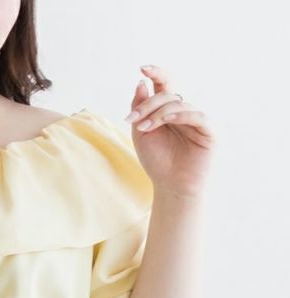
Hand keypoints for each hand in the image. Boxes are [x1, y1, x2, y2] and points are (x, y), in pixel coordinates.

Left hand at [124, 64, 216, 199]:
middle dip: (147, 104)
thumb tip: (142, 83)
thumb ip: (140, 109)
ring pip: (178, 104)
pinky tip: (166, 121)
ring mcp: (196, 120)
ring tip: (144, 128)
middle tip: (132, 119)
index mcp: (167, 110)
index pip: (164, 85)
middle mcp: (183, 112)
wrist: (170, 186)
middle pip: (167, 95)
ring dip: (158, 113)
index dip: (156, 74)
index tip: (142, 68)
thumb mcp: (141, 133)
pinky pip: (197, 116)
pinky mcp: (208, 131)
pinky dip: (180, 115)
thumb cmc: (157, 161)